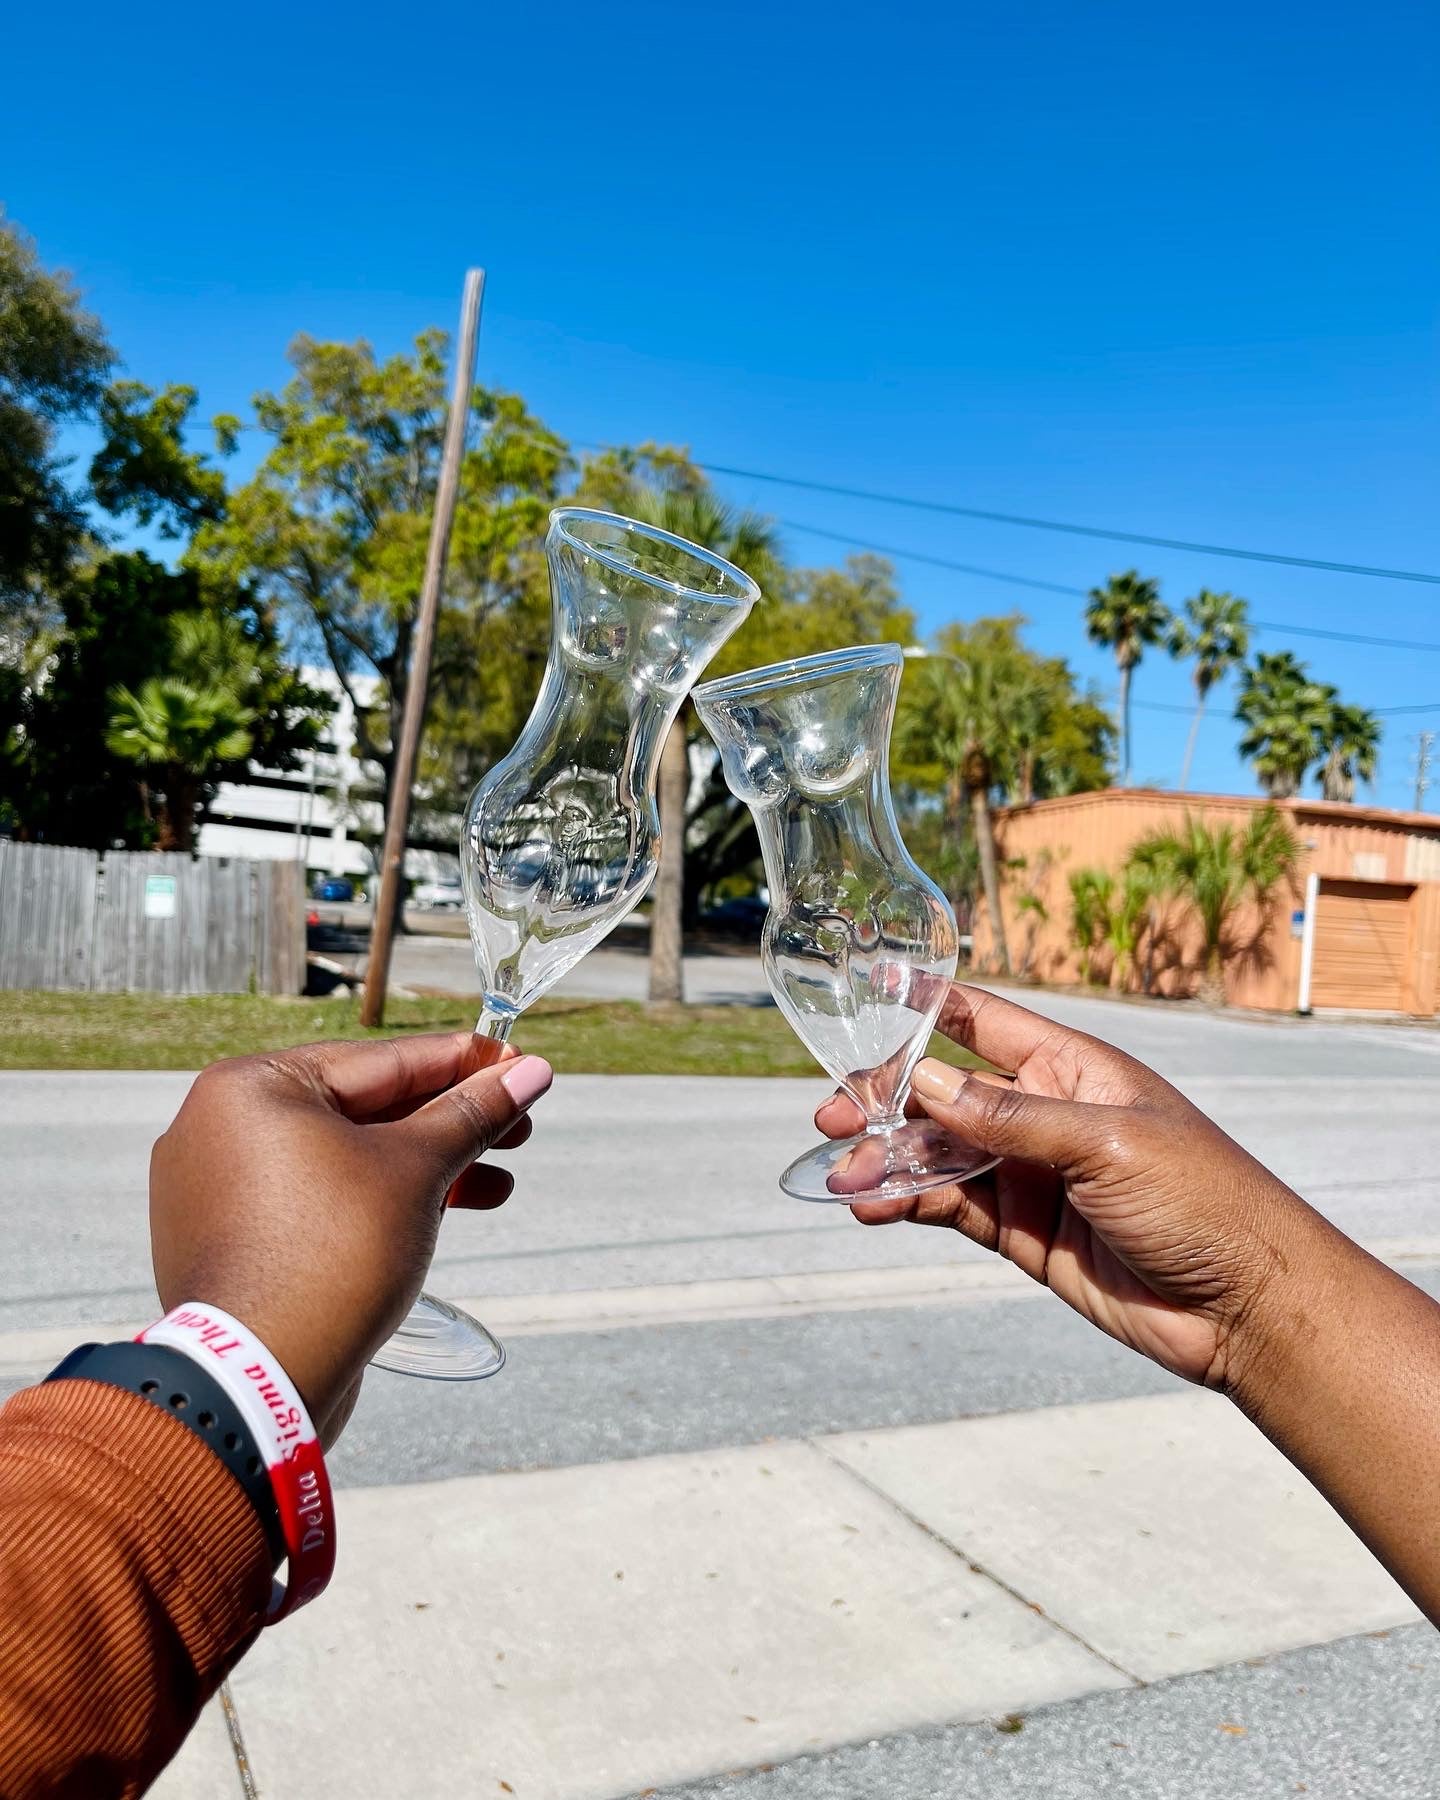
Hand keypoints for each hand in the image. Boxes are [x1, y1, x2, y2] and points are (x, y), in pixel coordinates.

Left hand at [149, 1034, 552, 1442]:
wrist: (260, 1383)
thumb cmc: (330, 1260)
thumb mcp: (416, 1171)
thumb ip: (473, 1115)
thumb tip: (530, 1073)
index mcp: (250, 1088)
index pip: (379, 1062)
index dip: (459, 1063)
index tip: (515, 1061)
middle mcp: (221, 1128)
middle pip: (363, 1109)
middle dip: (448, 1123)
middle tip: (518, 1126)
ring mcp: (221, 1189)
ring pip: (345, 1160)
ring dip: (424, 1168)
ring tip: (496, 1182)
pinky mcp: (234, 1240)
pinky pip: (319, 1200)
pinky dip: (377, 1202)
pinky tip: (442, 1211)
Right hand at [816, 984, 1322, 1387]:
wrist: (1247, 1309)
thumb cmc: (1203, 1201)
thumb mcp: (1106, 1144)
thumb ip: (1008, 1118)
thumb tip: (921, 1083)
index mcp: (1071, 1070)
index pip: (984, 1022)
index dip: (926, 1005)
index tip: (867, 995)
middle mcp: (1044, 1116)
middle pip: (944, 1093)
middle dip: (885, 1101)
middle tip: (831, 1116)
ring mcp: (1031, 1176)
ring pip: (938, 1156)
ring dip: (888, 1161)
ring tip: (846, 1180)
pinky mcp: (1024, 1232)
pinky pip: (952, 1207)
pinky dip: (908, 1204)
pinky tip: (875, 1208)